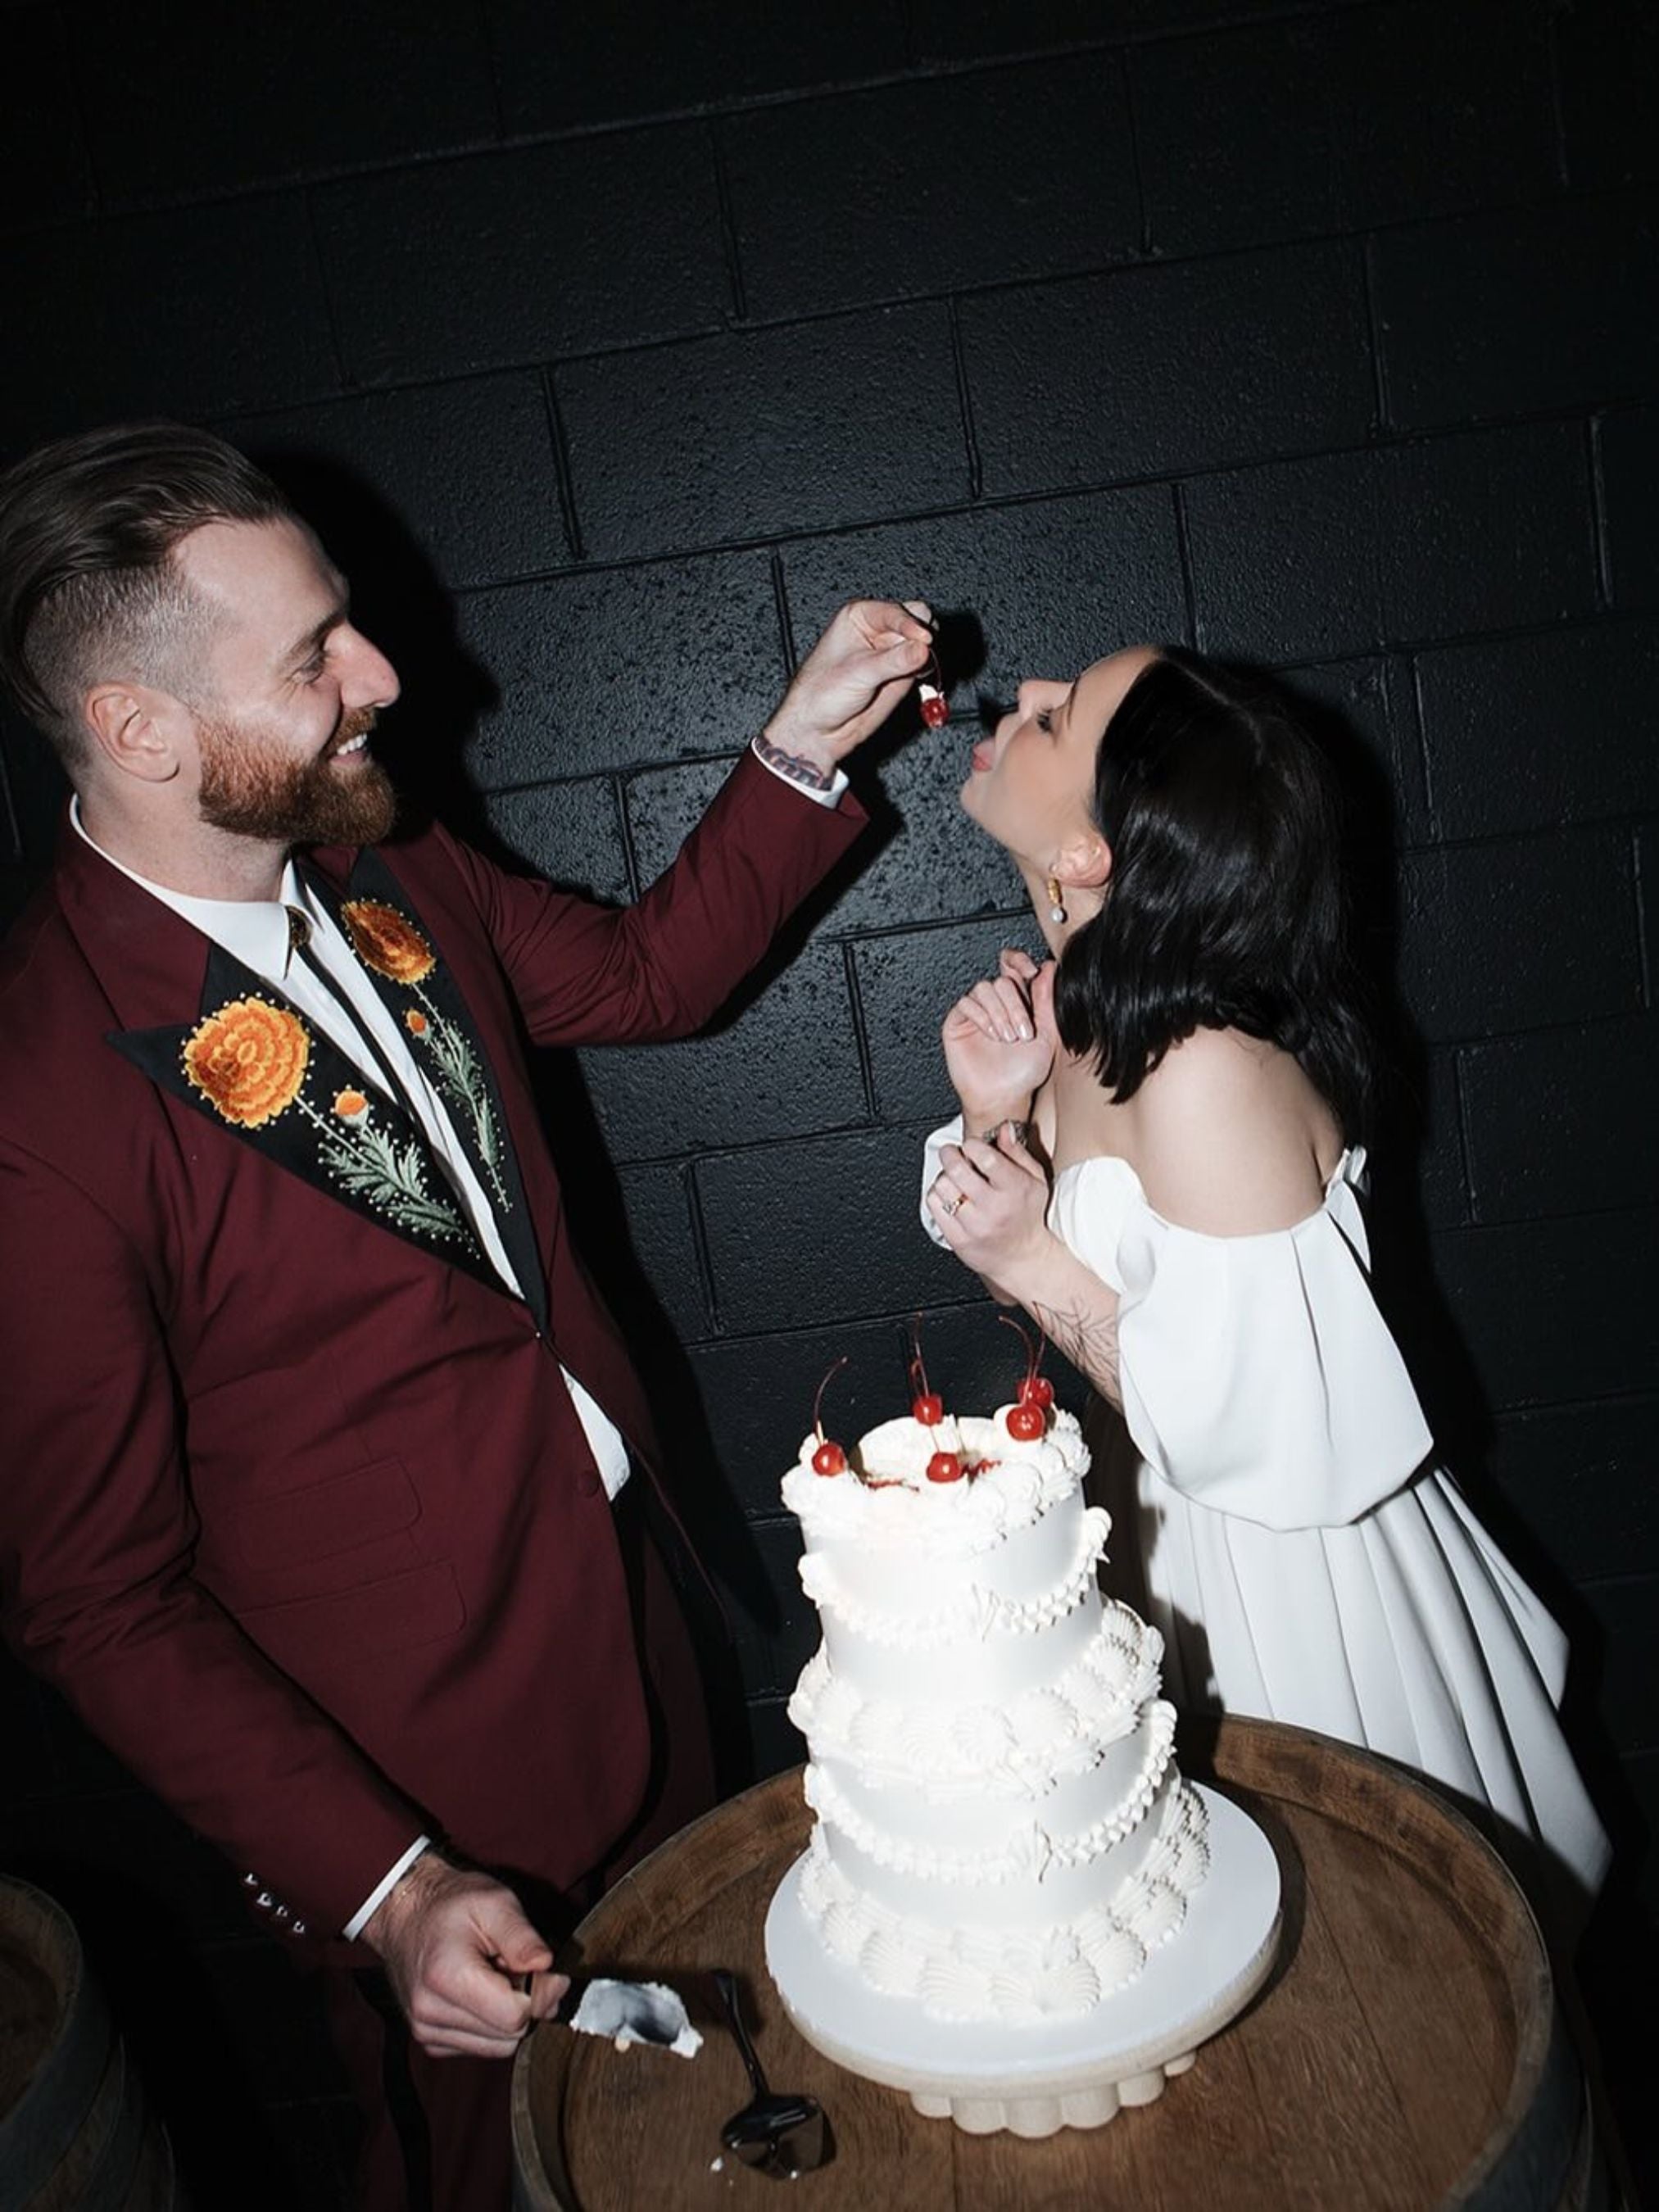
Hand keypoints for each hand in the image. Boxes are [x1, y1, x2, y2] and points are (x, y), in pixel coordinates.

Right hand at [361, 1852, 566, 2059]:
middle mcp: (430, 2013)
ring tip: (498, 1977)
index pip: (515, 2016)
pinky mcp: (430, 2041)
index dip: (540, 1992)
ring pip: (499, 2047)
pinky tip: (482, 1993)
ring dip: (510, 2016)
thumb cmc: (451, 1904)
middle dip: (527, 2003)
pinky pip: (481, 2047)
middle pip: (509, 2035)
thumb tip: (548, 1968)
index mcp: (447, 1977)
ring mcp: (426, 2031)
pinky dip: (492, 2025)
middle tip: (519, 1967)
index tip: (546, 1969)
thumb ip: (523, 1938)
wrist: (406, 1915)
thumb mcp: (495, 1902)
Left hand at [761, 599, 933, 775]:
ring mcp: (893, 652)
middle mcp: (878, 631)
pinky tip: (920, 678)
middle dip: (923, 638)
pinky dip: (929, 671)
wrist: (819, 729)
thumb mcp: (858, 673)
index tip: (924, 640)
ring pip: (925, 644)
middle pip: (918, 621)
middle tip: (921, 655)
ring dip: (928, 656)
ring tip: (916, 670)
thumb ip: (892, 661)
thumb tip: (923, 649)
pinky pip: (926, 665)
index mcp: (860, 617)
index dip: (910, 625)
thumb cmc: (821, 694)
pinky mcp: (903, 673)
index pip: (896, 612)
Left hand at [925, 1130, 1054, 1288]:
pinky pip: (934, 1207)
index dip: (972, 1145)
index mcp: (1015, 1189)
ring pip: (942, 1187)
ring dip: (944, 1177)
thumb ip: (1018, 1153)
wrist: (1022, 1258)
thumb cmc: (1028, 1215)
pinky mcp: (958, 1239)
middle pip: (957, 1170)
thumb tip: (1004, 1128)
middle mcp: (994, 1208)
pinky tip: (950, 1196)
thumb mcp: (1036, 1180)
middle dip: (950, 1154)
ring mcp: (975, 1226)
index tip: (971, 1146)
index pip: (985, 1158)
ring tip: (954, 1179)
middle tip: (952, 1154)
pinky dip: (937, 1196)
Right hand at [942, 952, 1055, 1127]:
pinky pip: (966, 1003)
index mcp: (1018, 1001)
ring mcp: (976, 1012)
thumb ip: (1046, 1002)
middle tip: (1023, 1031)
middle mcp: (996, 1004)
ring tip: (1007, 1038)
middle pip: (1002, 980)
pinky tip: (991, 1035)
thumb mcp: (1047, 1036)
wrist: (1004, 1096)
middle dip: (1015, 1005)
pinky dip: (982, 1017)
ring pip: (984, 988)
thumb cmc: (1024, 1072)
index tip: (1031, 972)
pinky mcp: (958, 1022)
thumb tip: (1049, 968)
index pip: (1014, 967)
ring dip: (1000, 1013)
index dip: (1020, 961)